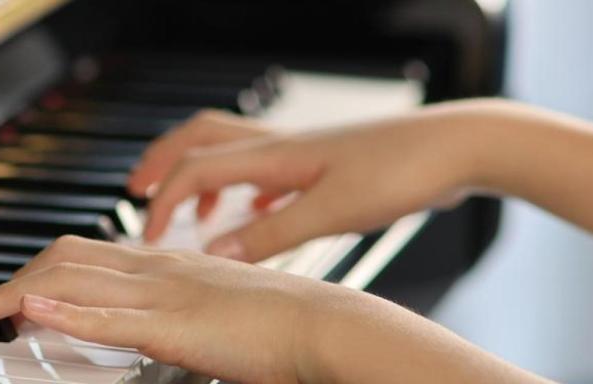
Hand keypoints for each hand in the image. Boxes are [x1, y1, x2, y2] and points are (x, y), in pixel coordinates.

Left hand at [0, 235, 334, 382]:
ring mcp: (163, 293)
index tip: (17, 291)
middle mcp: (158, 268)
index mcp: (169, 263)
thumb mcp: (219, 306)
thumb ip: (183, 309)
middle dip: (18, 279)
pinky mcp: (172, 325)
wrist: (322, 325)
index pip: (89, 255)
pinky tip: (30, 311)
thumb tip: (158, 324)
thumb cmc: (280, 322)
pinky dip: (62, 312)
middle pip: (68, 259)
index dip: (43, 270)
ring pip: (74, 280)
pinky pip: (106, 315)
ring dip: (21, 294)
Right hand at [139, 105, 480, 261]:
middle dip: (163, 164)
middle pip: (200, 140)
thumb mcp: (330, 212)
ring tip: (190, 209)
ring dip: (200, 175)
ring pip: (230, 152)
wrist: (455, 148)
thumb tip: (216, 252)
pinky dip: (244, 189)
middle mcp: (280, 146)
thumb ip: (270, 235)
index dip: (163, 200)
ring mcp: (300, 153)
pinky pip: (264, 169)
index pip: (195, 168)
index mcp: (274, 154)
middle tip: (138, 190)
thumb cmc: (401, 169)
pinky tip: (255, 211)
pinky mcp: (321, 165)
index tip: (149, 232)